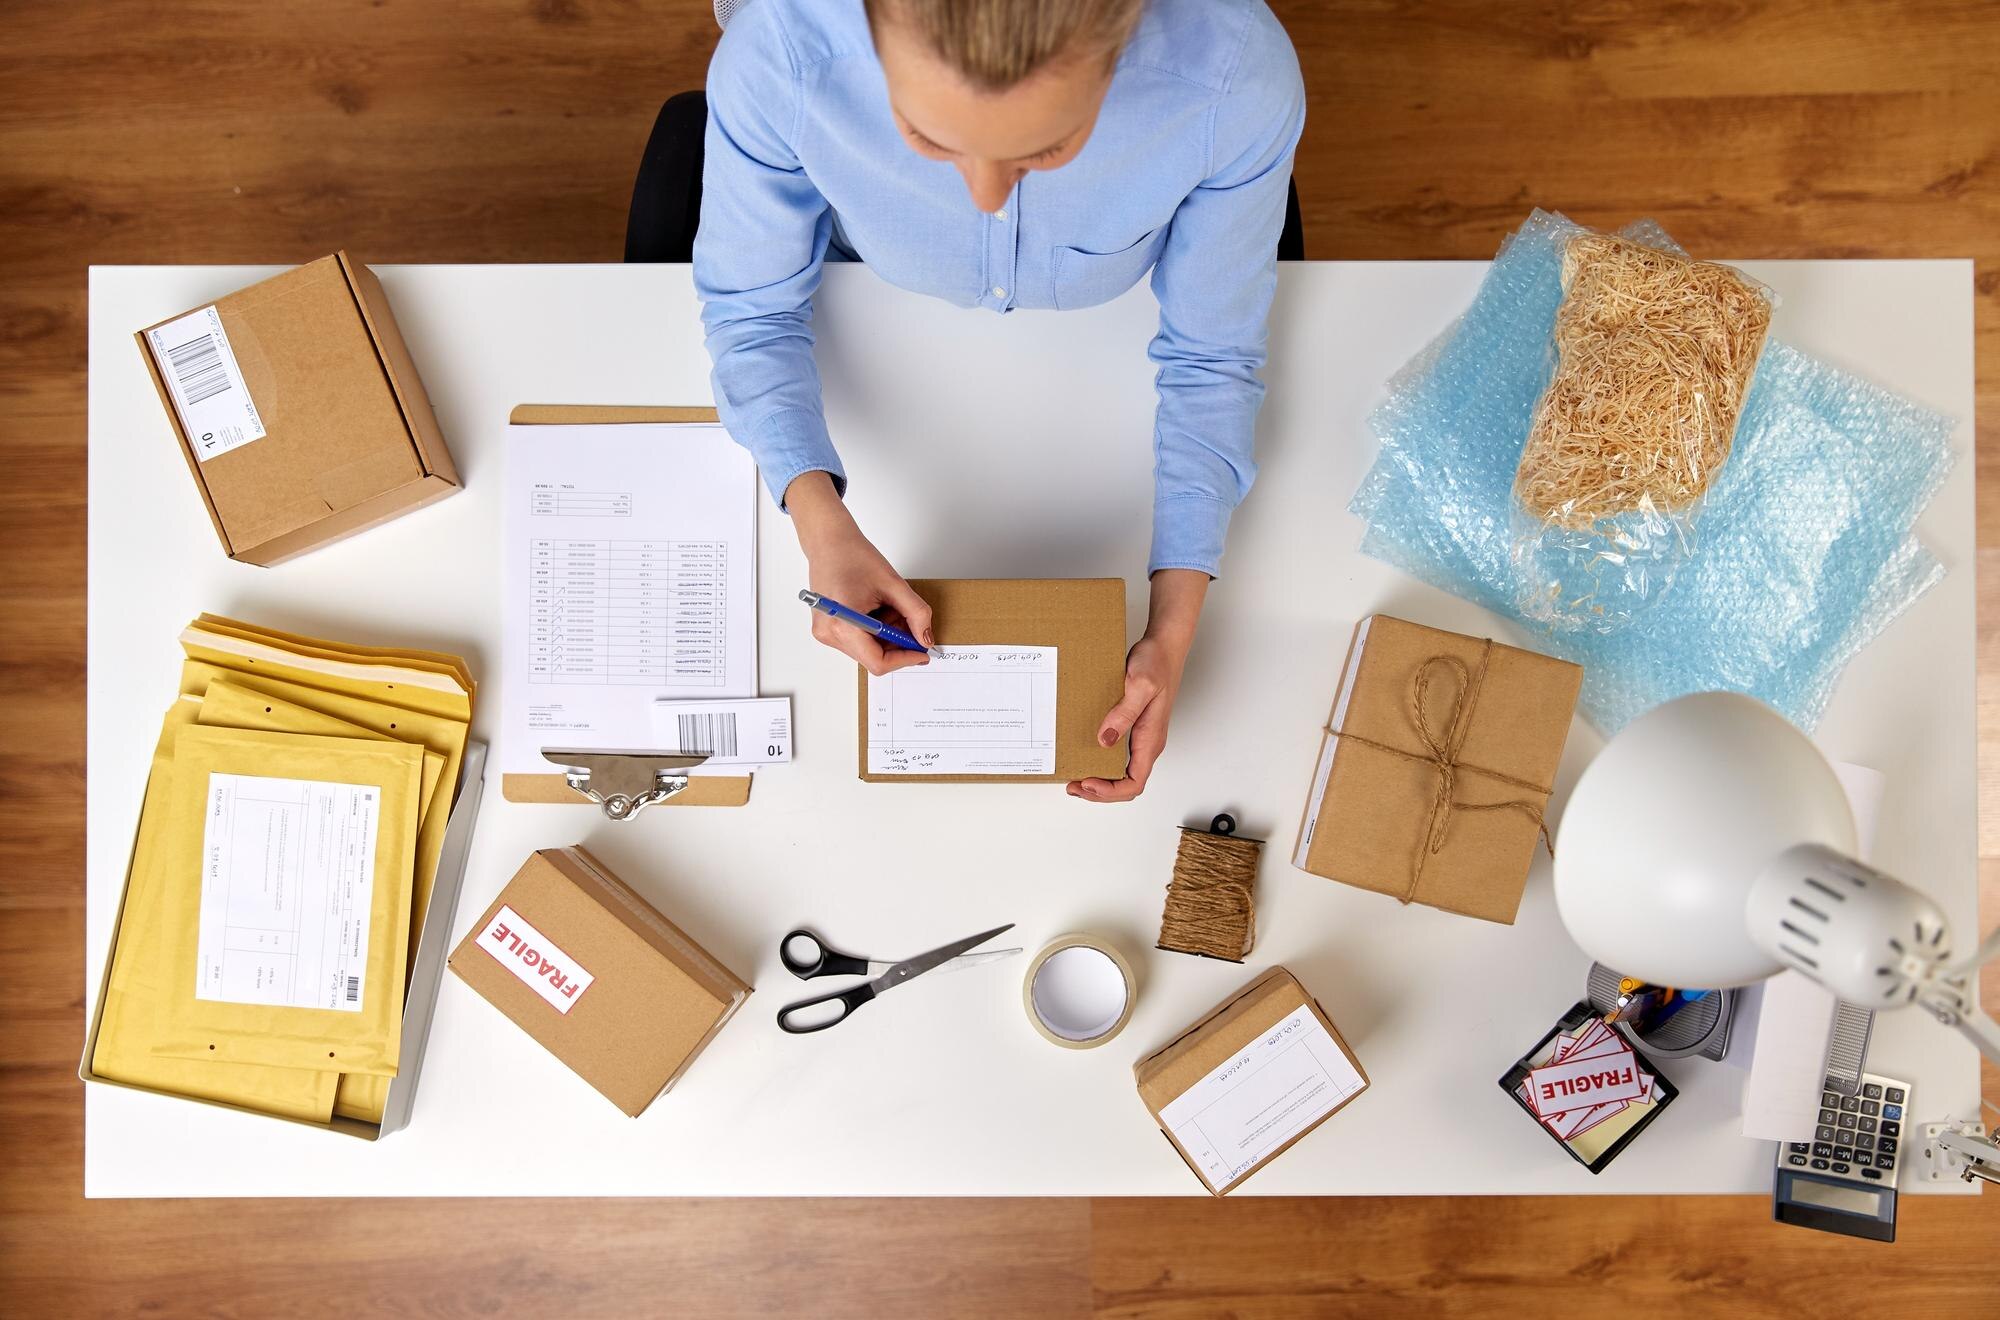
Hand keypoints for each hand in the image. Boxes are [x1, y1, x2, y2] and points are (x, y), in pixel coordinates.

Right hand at [786, 472, 933, 675]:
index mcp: (843, 625)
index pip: (878, 662)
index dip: (905, 659)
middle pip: (873, 658)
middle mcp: (829, 634)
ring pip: (866, 650)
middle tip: (909, 622)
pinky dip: (875, 631)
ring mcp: (826, 633)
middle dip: (897, 644)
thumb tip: (925, 639)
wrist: (829, 542)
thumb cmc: (853, 556)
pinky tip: (877, 609)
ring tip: (888, 607)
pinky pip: (857, 641)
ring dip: (886, 636)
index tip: (922, 651)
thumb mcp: (894, 584)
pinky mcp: (827, 629)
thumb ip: (915, 614)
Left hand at [1068, 569, 1207, 802]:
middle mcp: (1147, 742)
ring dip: (1099, 780)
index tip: (1087, 781)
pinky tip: (1084, 754)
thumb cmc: (1157, 662)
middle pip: (1126, 783)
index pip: (1134, 782)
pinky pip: (1117, 755)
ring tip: (1075, 778)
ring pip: (1121, 772)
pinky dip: (1099, 762)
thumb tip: (1105, 740)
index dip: (1110, 790)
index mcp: (1151, 739)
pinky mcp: (1132, 727)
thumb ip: (1124, 714)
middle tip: (1073, 786)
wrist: (1163, 645)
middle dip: (1099, 792)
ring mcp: (1140, 736)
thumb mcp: (1140, 685)